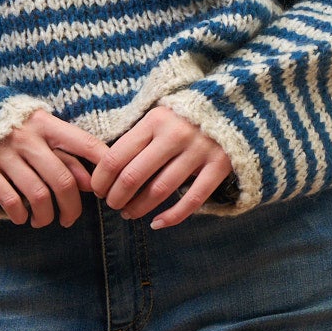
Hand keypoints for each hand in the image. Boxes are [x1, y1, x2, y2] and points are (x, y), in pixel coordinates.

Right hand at [0, 108, 109, 225]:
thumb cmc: (6, 129)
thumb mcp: (34, 130)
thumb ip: (62, 153)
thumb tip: (90, 184)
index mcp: (44, 123)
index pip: (85, 143)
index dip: (102, 167)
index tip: (105, 189)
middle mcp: (26, 136)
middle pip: (62, 180)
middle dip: (72, 208)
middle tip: (70, 220)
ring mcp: (3, 153)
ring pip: (39, 195)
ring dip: (46, 216)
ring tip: (43, 221)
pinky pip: (11, 200)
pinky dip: (20, 215)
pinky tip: (22, 218)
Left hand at [87, 107, 233, 225]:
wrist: (233, 106)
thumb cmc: (185, 116)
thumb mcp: (158, 116)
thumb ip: (136, 137)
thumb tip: (103, 169)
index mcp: (154, 120)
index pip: (116, 155)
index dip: (101, 179)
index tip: (98, 190)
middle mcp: (175, 134)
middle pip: (134, 175)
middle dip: (116, 196)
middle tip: (111, 204)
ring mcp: (199, 150)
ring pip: (160, 190)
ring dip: (139, 208)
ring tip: (128, 213)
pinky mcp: (219, 165)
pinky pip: (192, 199)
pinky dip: (172, 217)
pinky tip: (157, 224)